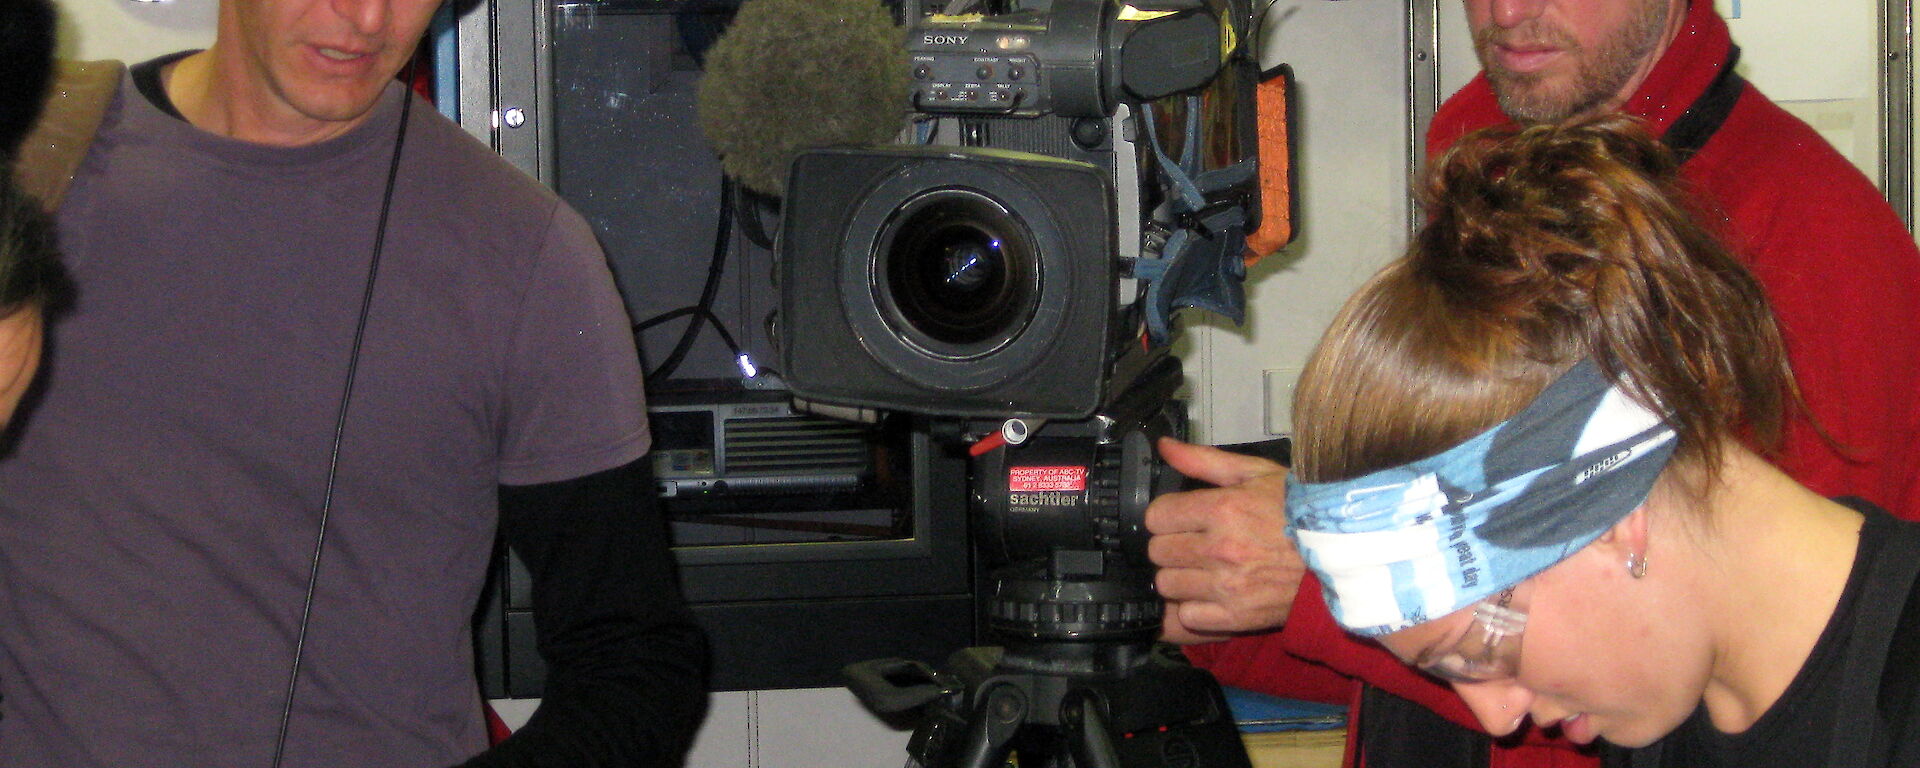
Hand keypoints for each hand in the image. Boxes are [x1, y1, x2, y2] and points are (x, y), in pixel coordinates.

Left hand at [1145, 437, 1304, 643]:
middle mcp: (1221, 548)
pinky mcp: (1237, 616)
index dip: (1167, 516)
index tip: (1181, 518)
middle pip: (1158, 551)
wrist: (1345, 554)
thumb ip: (1204, 460)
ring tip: (1204, 569)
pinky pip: (1188, 616)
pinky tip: (1213, 593)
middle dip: (1172, 545)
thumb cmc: (1300, 511)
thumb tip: (1165, 446)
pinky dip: (1195, 607)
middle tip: (1194, 543)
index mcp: (1223, 508)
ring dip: (1181, 576)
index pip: (1157, 516)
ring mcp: (1228, 586)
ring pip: (1168, 584)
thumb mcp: (1256, 473)